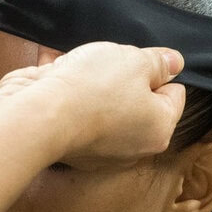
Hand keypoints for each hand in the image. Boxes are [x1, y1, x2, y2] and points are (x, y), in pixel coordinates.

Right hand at [0, 42, 185, 161]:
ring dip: (94, 84)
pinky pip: (76, 112)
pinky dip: (69, 93)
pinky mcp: (71, 146)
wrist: (38, 114)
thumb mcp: (135, 61)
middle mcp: (133, 147)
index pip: (173, 94)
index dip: (157, 72)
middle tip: (109, 63)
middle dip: (124, 79)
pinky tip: (58, 70)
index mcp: (159, 128)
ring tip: (79, 64)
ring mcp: (100, 150)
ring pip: (105, 106)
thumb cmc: (93, 88)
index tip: (137, 61)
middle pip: (138, 102)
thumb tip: (174, 63)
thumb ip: (158, 61)